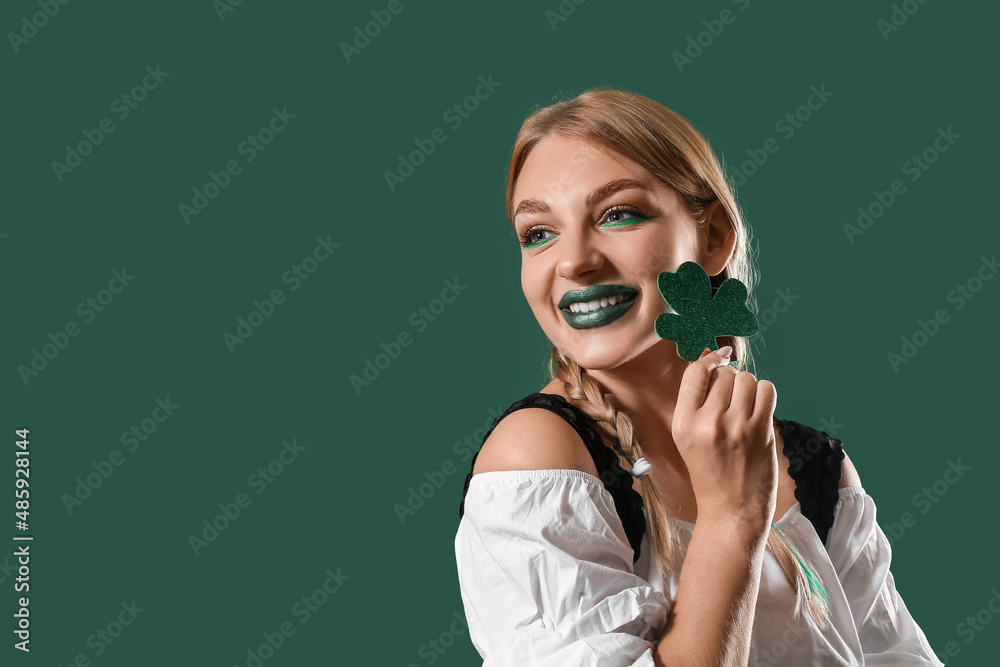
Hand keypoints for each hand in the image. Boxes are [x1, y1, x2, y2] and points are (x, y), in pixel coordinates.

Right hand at [671, 346, 777, 529]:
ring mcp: (735, 427)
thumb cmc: (710, 473)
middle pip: (724, 374)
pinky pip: (766, 390)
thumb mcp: (686, 439)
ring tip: (744, 407)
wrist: (731, 511)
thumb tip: (715, 360)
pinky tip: (758, 410)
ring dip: (748, 387)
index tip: (716, 363)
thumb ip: (696, 404)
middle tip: (731, 401)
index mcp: (683, 423)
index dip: (708, 362)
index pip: (695, 372)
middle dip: (730, 381)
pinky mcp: (760, 432)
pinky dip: (764, 394)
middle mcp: (707, 423)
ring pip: (746, 379)